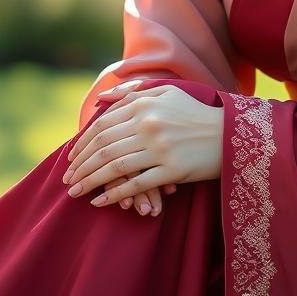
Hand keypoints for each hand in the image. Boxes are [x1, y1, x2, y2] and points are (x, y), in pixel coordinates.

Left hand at [64, 80, 224, 208]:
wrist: (229, 133)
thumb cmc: (195, 113)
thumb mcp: (167, 92)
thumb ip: (133, 93)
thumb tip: (102, 98)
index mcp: (145, 104)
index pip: (102, 126)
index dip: (81, 144)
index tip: (69, 158)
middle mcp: (149, 124)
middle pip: (103, 147)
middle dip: (80, 165)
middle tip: (67, 179)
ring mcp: (160, 148)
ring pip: (114, 167)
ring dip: (90, 181)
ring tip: (75, 192)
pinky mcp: (171, 169)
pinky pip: (135, 184)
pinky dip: (114, 195)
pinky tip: (100, 202)